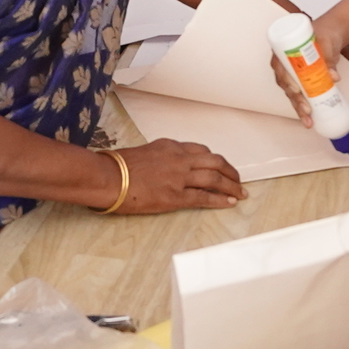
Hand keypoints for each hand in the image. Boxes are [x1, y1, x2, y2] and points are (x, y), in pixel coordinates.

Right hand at [107, 138, 244, 212]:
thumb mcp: (141, 153)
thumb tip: (162, 168)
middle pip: (214, 161)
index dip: (214, 160)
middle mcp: (179, 158)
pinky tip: (230, 202)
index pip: (200, 150)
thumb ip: (158, 158)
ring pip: (215, 178)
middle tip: (238, 179)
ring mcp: (179, 177)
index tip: (220, 166)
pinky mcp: (175, 196)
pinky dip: (220, 199)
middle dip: (230, 171)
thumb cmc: (116, 166)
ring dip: (231, 185)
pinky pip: (204, 197)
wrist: (107, 177)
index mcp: (170, 146)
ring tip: (240, 192)